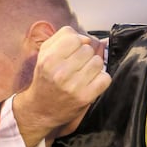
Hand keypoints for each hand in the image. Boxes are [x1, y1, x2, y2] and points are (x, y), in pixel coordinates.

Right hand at [14, 27, 110, 146]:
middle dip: (84, 56)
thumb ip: (62, 38)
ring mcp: (74, 86)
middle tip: (75, 66)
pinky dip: (100, 79)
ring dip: (93, 67)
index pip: (74, 38)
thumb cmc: (46, 78)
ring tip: (83, 74)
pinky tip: (90, 83)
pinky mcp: (85, 97)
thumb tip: (85, 39)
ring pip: (98, 62)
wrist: (41, 109)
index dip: (76, 43)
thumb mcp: (44, 54)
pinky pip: (105, 78)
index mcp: (48, 59)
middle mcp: (60, 73)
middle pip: (87, 49)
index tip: (72, 52)